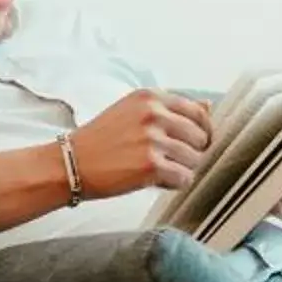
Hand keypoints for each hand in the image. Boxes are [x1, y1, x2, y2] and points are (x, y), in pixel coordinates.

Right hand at [69, 89, 211, 196]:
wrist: (71, 163)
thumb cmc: (101, 140)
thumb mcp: (133, 112)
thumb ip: (171, 109)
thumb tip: (210, 105)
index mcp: (151, 97)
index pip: (198, 112)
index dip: (202, 131)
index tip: (196, 142)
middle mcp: (154, 114)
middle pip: (200, 137)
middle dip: (191, 152)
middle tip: (170, 159)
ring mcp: (153, 139)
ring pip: (195, 160)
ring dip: (182, 169)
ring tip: (160, 170)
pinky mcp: (151, 166)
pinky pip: (184, 178)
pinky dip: (174, 184)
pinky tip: (156, 180)